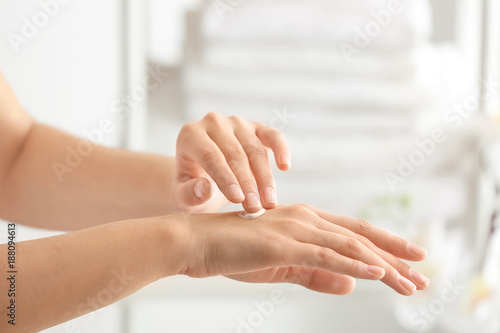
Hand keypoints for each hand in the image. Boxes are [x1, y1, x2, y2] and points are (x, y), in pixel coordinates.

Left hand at [172, 112, 290, 213]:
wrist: (203, 176)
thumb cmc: (192, 187)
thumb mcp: (183, 197)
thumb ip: (189, 194)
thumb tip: (205, 187)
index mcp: (190, 135)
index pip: (210, 155)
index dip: (225, 178)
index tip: (237, 200)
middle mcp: (213, 123)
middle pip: (235, 153)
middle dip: (247, 183)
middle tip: (255, 208)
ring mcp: (236, 123)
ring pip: (255, 149)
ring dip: (264, 177)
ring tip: (269, 202)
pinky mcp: (256, 128)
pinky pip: (273, 136)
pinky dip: (281, 149)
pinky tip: (285, 166)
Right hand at [179, 204, 428, 295]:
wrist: (197, 243)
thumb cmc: (234, 253)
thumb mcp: (283, 268)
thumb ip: (317, 274)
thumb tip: (353, 283)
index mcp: (305, 221)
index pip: (352, 233)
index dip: (384, 246)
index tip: (409, 261)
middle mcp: (305, 219)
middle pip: (359, 237)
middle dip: (394, 256)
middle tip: (422, 273)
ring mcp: (294, 230)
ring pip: (348, 246)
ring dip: (382, 265)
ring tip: (409, 282)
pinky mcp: (282, 244)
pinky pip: (324, 255)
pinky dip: (353, 263)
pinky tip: (376, 272)